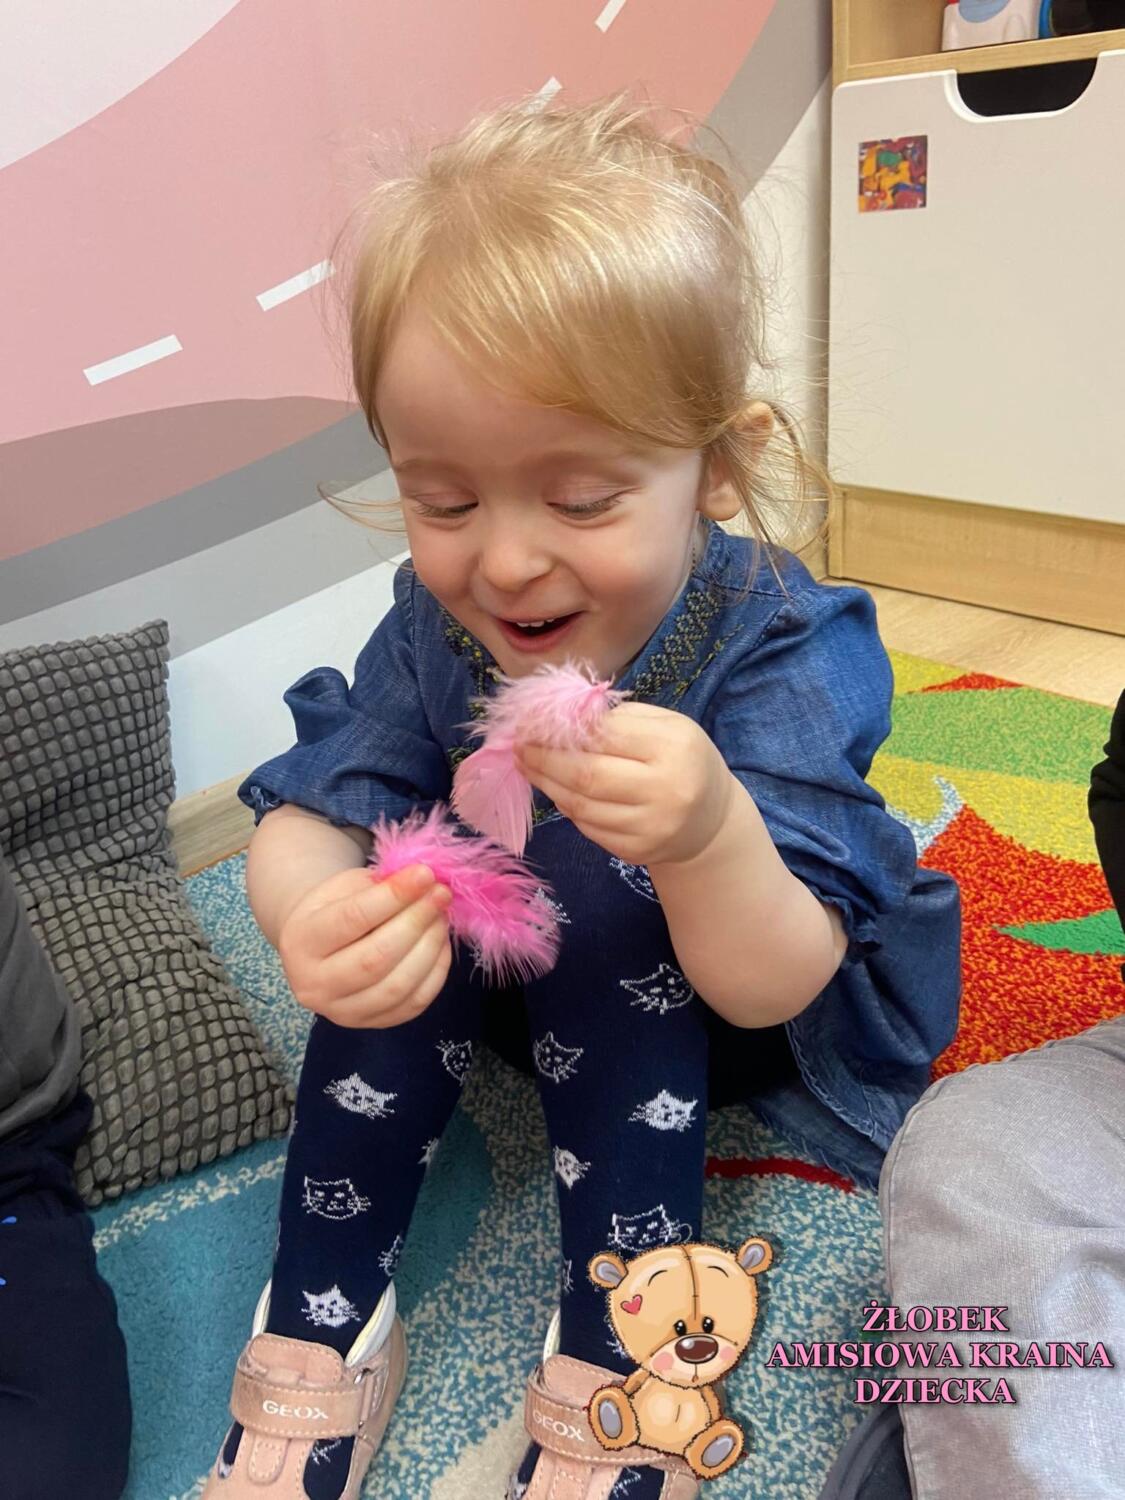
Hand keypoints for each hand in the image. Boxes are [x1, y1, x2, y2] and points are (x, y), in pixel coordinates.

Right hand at [277, 864, 453, 1027]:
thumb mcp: (344, 887)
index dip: (394, 896)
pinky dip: (436, 972)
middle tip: (440, 895)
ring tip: (441, 917)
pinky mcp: (371, 1025)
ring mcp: (341, 1011)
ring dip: (430, 947)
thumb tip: (425, 882)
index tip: (425, 874)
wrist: (318, 949)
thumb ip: (379, 884)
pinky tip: (440, 944)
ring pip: (397, 986)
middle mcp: (314, 984)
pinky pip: (413, 1004)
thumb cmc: (334, 909)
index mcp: (301, 942)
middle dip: (416, 922)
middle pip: (375, 958)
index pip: (352, 919)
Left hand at [515, 701, 737, 867]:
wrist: (711, 820)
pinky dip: (567, 807)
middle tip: (520, 747)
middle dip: (545, 760)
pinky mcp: (637, 852)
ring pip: (581, 806)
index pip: (605, 735)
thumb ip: (619, 718)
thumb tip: (559, 715)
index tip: (534, 722)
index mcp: (674, 746)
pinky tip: (557, 791)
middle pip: (587, 774)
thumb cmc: (682, 759)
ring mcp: (651, 827)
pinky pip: (588, 828)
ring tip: (528, 766)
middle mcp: (666, 789)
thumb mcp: (666, 725)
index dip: (563, 729)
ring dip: (547, 785)